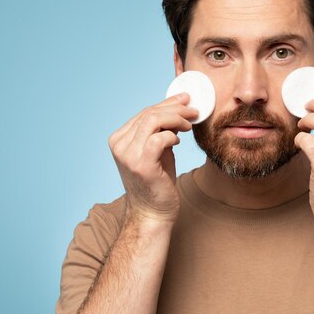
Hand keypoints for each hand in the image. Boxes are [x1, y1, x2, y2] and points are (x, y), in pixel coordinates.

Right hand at [107, 93, 197, 221]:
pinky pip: (158, 138)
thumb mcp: (158, 150)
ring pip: (153, 121)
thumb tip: (179, 106)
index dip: (167, 103)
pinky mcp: (140, 164)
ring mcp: (127, 154)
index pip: (144, 112)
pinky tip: (178, 141)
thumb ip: (161, 130)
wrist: (152, 213)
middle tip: (194, 110)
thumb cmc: (157, 182)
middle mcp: (119, 144)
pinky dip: (171, 136)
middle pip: (149, 113)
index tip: (185, 100)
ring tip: (189, 124)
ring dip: (176, 119)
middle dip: (175, 108)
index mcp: (119, 139)